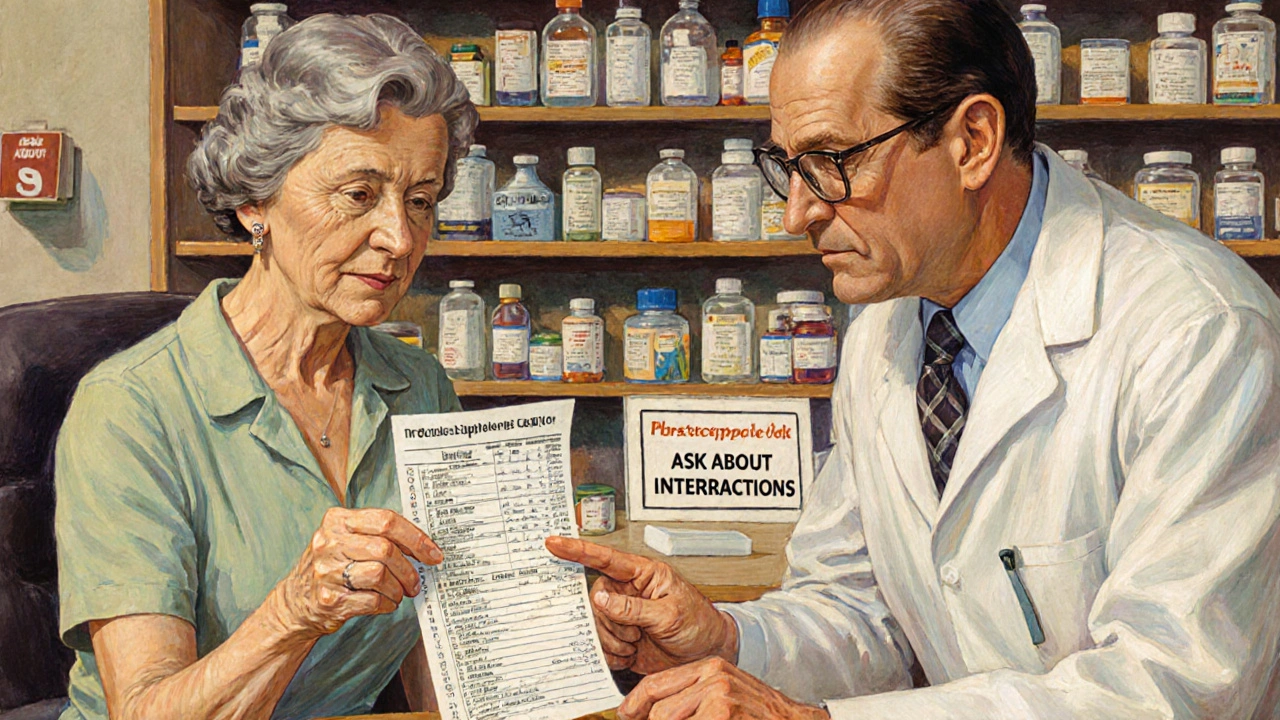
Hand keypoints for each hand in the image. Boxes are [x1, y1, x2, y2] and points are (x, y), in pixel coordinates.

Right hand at [268, 507, 442, 639]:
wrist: (294, 603)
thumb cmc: (332, 567)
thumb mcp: (345, 540)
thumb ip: (377, 534)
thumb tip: (424, 543)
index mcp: (337, 520)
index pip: (386, 520)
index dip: (416, 538)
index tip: (433, 553)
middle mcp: (329, 543)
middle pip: (385, 550)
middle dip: (409, 569)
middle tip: (416, 581)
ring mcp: (327, 572)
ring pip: (380, 575)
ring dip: (398, 588)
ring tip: (399, 593)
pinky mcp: (330, 600)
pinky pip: (373, 601)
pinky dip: (387, 604)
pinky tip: (385, 603)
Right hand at [545, 536, 737, 674]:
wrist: (707, 654)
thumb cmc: (698, 625)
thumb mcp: (669, 615)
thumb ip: (634, 608)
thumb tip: (602, 598)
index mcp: (644, 574)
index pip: (606, 558)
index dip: (577, 550)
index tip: (554, 543)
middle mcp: (629, 591)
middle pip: (597, 598)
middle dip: (610, 620)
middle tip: (632, 634)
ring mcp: (623, 614)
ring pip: (596, 623)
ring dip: (612, 640)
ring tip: (635, 645)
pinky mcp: (620, 636)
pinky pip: (601, 644)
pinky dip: (613, 654)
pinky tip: (630, 655)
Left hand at [618, 657, 829, 719]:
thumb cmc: (760, 715)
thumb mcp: (724, 696)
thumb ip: (692, 699)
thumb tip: (653, 714)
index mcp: (708, 668)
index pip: (657, 683)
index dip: (635, 703)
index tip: (626, 715)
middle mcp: (712, 675)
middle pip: (658, 708)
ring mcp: (718, 695)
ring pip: (666, 719)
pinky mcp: (723, 712)